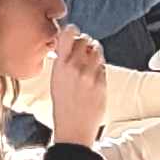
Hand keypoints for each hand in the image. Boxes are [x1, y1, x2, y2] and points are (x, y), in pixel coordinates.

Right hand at [48, 27, 107, 148]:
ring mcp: (90, 74)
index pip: (68, 36)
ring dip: (94, 53)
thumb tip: (68, 44)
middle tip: (83, 50)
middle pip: (85, 40)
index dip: (72, 31)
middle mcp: (76, 67)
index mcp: (60, 66)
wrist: (74, 127)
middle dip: (85, 43)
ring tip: (89, 63)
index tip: (73, 32)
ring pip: (97, 51)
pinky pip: (103, 66)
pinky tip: (93, 77)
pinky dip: (99, 67)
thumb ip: (63, 62)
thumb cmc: (63, 106)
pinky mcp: (102, 82)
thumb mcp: (56, 81)